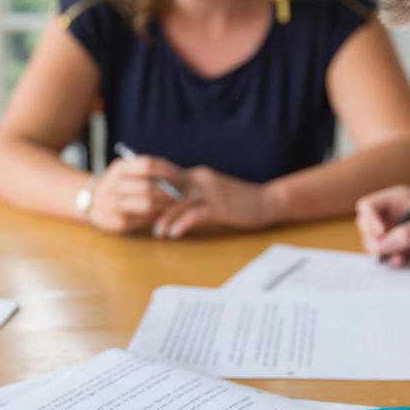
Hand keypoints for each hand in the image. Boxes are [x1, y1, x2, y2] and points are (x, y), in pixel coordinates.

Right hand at [88, 155, 183, 233]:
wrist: (90, 202)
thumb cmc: (117, 183)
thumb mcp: (126, 171)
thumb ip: (147, 171)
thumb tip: (177, 175)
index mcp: (119, 169)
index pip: (147, 165)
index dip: (166, 170)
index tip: (180, 175)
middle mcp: (114, 186)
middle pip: (148, 187)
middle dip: (169, 191)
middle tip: (182, 192)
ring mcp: (115, 205)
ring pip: (147, 205)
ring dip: (165, 205)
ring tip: (175, 203)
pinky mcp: (119, 223)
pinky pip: (144, 219)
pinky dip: (157, 215)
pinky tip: (163, 212)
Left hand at [152, 166, 273, 238]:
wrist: (267, 200)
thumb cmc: (240, 200)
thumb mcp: (213, 192)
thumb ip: (195, 193)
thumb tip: (173, 204)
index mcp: (199, 175)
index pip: (168, 180)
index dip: (153, 193)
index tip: (142, 208)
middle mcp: (202, 179)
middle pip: (170, 189)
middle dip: (153, 206)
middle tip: (142, 221)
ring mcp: (211, 192)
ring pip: (179, 202)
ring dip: (165, 218)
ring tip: (157, 232)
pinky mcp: (220, 206)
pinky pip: (195, 214)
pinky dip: (182, 223)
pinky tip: (175, 233)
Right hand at [356, 185, 409, 265]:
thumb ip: (406, 234)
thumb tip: (383, 244)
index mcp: (396, 200)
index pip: (368, 206)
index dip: (370, 219)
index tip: (382, 232)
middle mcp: (393, 214)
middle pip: (366, 225)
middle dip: (372, 238)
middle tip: (382, 250)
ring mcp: (397, 230)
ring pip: (374, 241)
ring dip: (379, 251)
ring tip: (395, 257)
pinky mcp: (403, 246)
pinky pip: (386, 253)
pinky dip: (389, 259)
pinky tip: (400, 261)